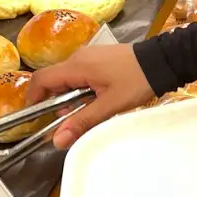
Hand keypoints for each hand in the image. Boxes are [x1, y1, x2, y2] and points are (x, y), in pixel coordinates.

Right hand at [23, 43, 155, 147]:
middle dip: (56, 103)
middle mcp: (78, 57)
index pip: (41, 80)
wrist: (163, 61)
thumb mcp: (109, 106)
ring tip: (89, 111)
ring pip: (67, 79)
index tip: (33, 118)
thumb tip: (56, 140)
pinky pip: (80, 75)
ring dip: (71, 98)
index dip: (33, 99)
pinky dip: (81, 90)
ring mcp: (89, 56)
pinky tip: (96, 101)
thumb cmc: (137, 82)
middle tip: (71, 120)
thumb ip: (81, 122)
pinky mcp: (98, 59)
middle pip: (53, 80)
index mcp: (77, 66)